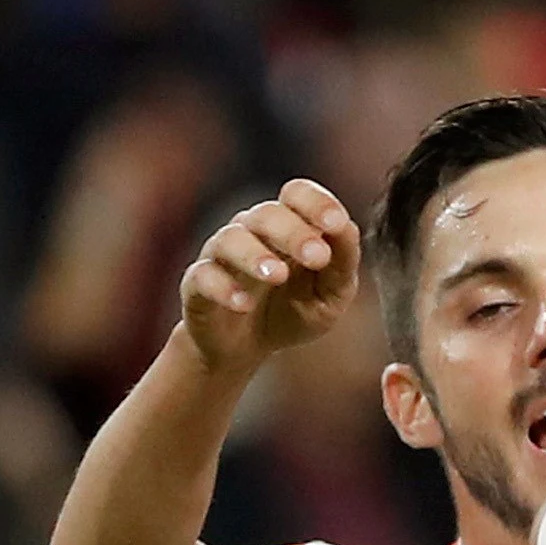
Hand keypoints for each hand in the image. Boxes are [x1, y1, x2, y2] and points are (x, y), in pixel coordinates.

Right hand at [180, 179, 361, 373]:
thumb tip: (348, 229)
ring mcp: (221, 255)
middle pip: (267, 214)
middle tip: (317, 258)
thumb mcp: (329, 297)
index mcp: (287, 224)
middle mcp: (251, 231)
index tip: (337, 224)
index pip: (297, 195)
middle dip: (294, 233)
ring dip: (255, 255)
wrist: (244, 349)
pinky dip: (223, 288)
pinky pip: (203, 277)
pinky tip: (243, 304)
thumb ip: (342, 265)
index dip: (317, 203)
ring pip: (231, 239)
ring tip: (277, 276)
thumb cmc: (290, 312)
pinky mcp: (197, 284)